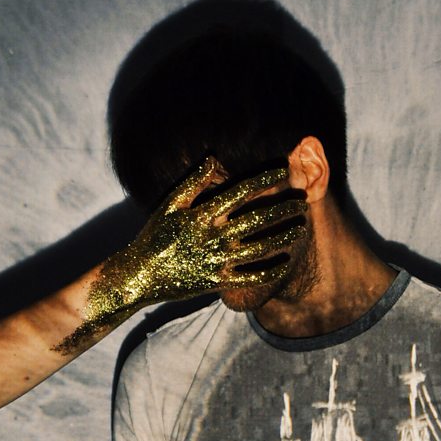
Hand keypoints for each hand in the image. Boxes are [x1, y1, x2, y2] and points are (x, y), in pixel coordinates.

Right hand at [55, 156, 305, 352]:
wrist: (139, 276)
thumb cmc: (154, 235)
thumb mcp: (169, 205)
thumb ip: (193, 182)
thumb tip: (213, 158)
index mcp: (201, 215)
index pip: (240, 192)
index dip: (263, 179)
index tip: (282, 171)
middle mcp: (212, 237)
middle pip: (256, 219)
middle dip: (282, 208)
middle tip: (302, 201)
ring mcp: (216, 261)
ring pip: (259, 247)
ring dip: (282, 236)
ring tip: (300, 227)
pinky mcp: (217, 282)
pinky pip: (249, 276)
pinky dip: (269, 270)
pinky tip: (284, 261)